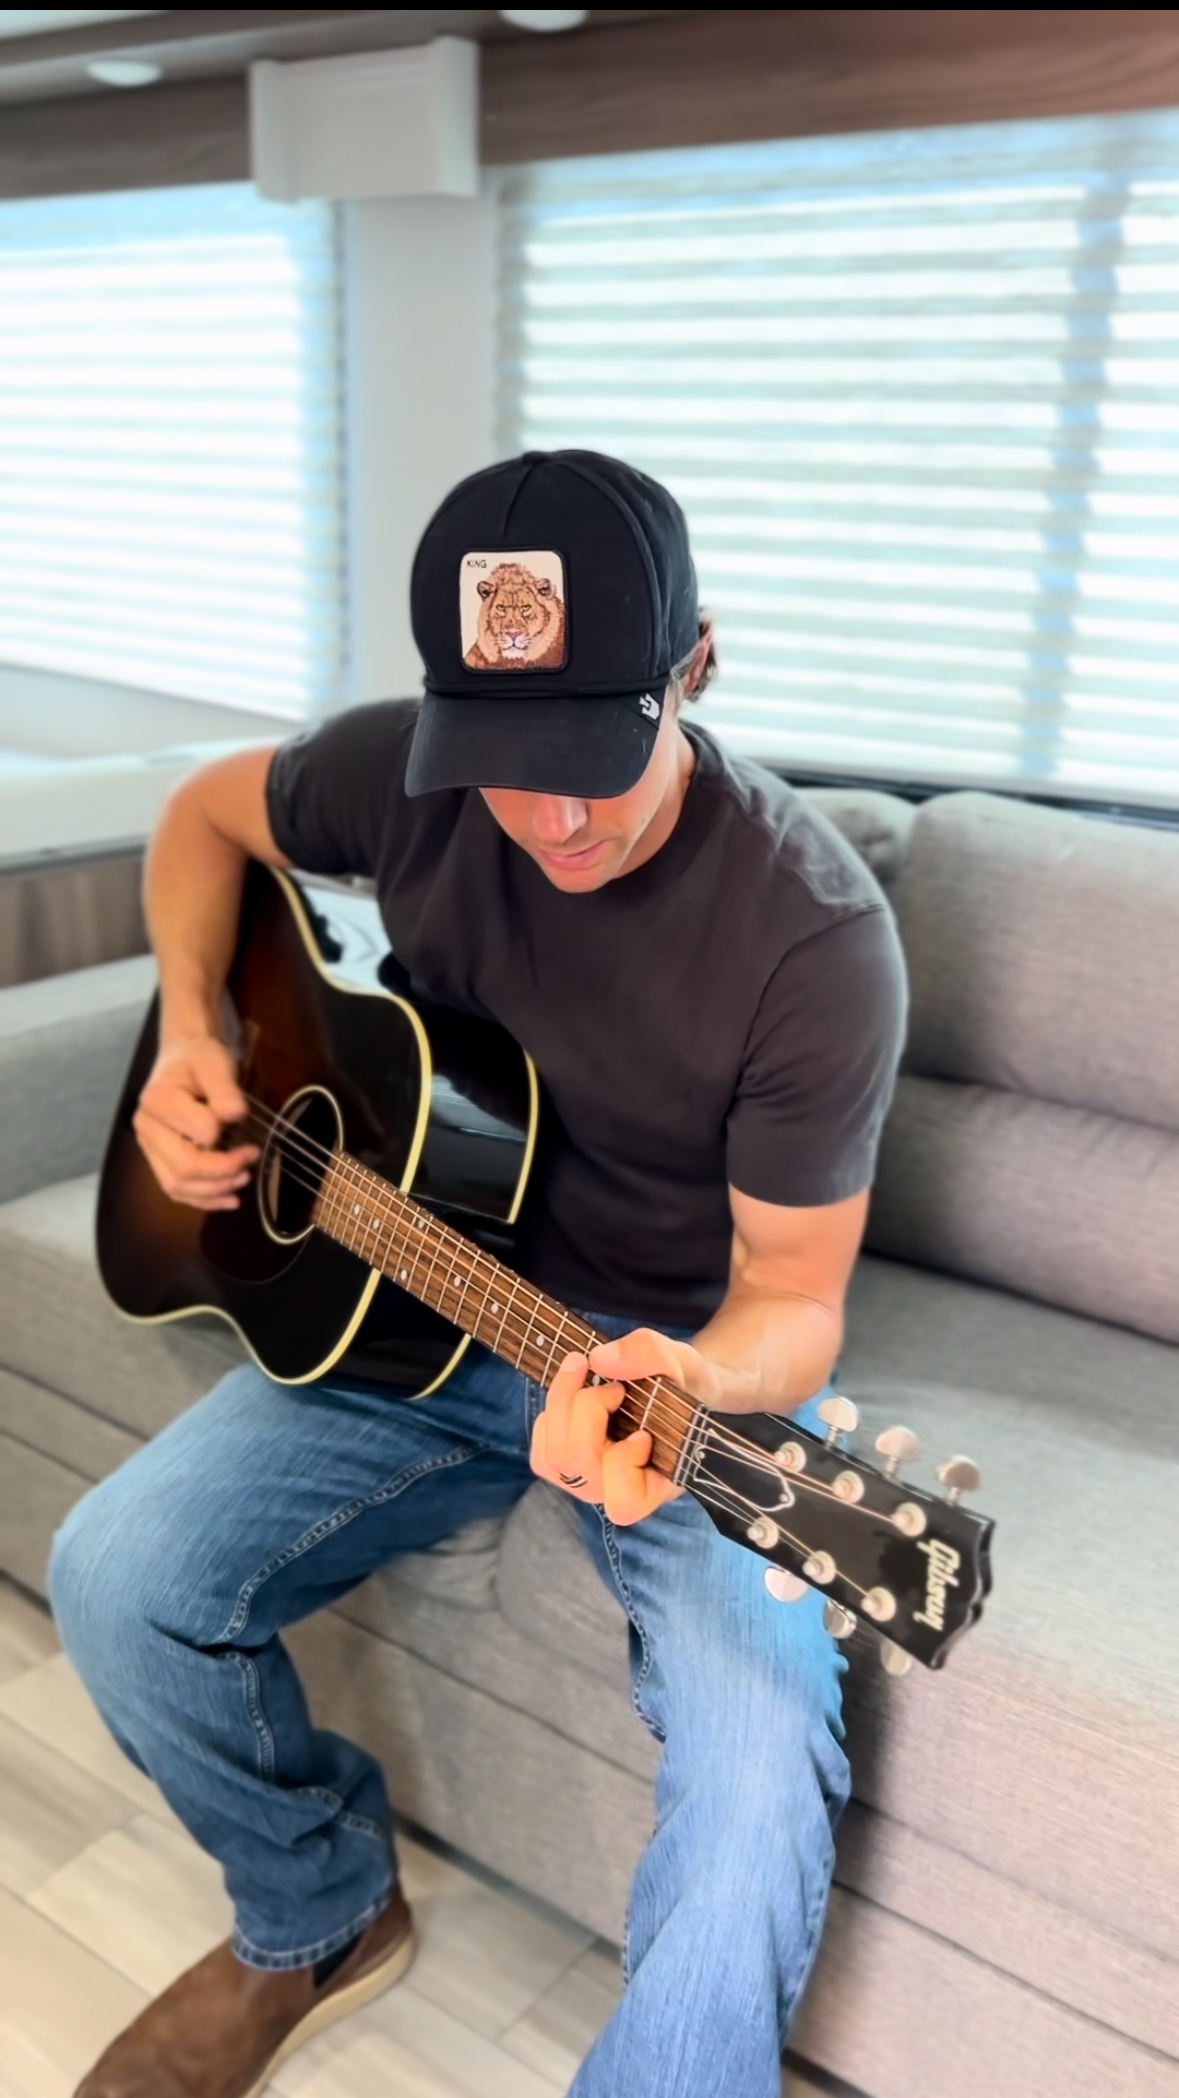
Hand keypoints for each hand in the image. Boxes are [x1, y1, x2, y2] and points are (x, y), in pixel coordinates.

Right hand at [132, 1034, 257, 1210]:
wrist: (182, 1057)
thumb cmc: (198, 1059)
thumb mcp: (215, 1063)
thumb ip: (224, 1089)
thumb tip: (234, 1116)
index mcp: (158, 1101)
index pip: (199, 1134)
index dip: (226, 1134)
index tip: (243, 1120)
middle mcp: (146, 1128)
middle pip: (183, 1168)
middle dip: (223, 1173)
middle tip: (250, 1159)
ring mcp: (148, 1146)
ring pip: (177, 1186)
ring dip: (214, 1190)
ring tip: (243, 1179)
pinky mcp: (157, 1158)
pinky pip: (175, 1189)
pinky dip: (202, 1199)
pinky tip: (227, 1199)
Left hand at [530, 1327, 712, 1524]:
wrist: (675, 1389)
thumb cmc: (684, 1386)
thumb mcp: (682, 1362)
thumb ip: (651, 1355)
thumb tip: (600, 1360)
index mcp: (656, 1485)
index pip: (623, 1502)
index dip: (623, 1462)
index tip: (643, 1432)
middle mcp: (617, 1492)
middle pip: (578, 1463)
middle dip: (587, 1408)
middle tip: (612, 1385)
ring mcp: (588, 1482)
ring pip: (552, 1457)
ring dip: (562, 1402)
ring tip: (583, 1368)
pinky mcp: (565, 1468)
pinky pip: (540, 1450)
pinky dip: (550, 1414)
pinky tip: (574, 1393)